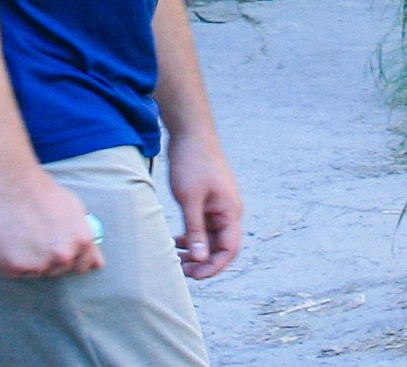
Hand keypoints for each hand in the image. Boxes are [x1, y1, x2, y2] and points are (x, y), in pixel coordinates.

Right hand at [0, 169, 103, 278]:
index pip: (81, 267)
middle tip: (36, 233)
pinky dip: (10, 260)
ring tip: (22, 233)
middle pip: (57, 271)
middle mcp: (63, 256)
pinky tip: (9, 239)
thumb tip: (99, 264)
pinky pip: (14, 272)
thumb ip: (88, 241)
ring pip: (36, 273)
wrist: (11, 181)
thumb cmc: (44, 192)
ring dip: (29, 260)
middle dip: (48, 257)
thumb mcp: (75, 210)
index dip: (70, 256)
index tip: (57, 245)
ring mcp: (38, 263)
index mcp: (81, 243)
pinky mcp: (13, 266)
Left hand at [166, 133, 244, 280]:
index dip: (214, 266)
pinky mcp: (208, 200)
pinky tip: (176, 240)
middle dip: (203, 261)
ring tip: (175, 257)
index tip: (194, 274)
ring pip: (210, 238)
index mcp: (230, 212)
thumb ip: (195, 230)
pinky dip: (192, 236)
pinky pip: (203, 226)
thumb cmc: (192, 162)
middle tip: (180, 269)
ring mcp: (218, 206)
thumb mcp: (190, 199)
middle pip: (221, 247)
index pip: (229, 250)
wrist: (190, 132)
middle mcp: (228, 211)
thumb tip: (200, 258)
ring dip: (196, 250)